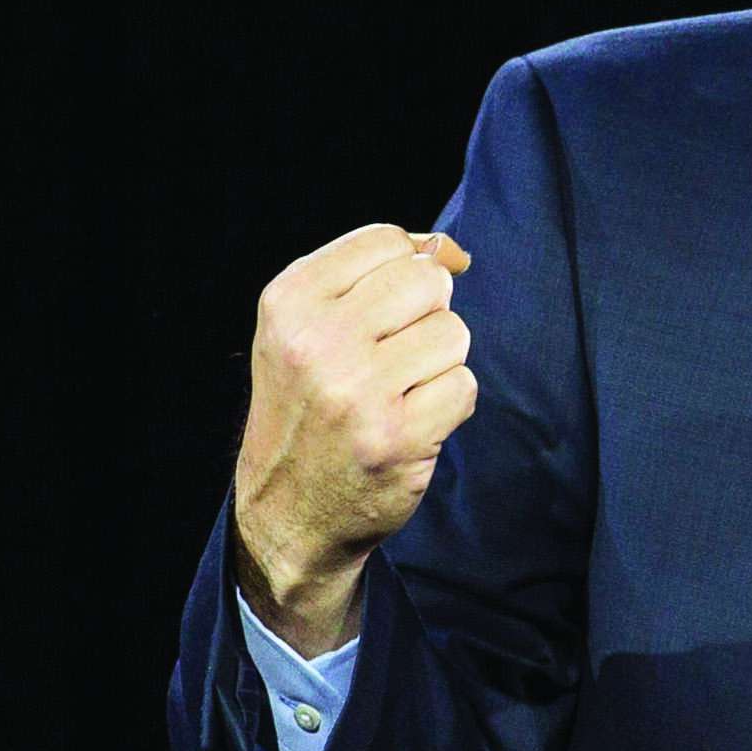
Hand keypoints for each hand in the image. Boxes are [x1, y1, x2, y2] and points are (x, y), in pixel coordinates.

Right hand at [232, 225, 477, 655]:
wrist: (287, 509)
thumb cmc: (308, 407)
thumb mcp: (306, 328)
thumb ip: (371, 275)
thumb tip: (449, 248)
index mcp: (289, 301)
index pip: (385, 241)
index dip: (410, 266)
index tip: (397, 306)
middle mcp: (317, 341)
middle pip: (427, 281)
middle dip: (428, 314)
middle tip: (396, 356)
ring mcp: (357, 391)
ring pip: (453, 333)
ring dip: (440, 364)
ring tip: (400, 392)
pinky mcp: (396, 437)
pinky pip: (463, 387)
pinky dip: (448, 404)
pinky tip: (412, 423)